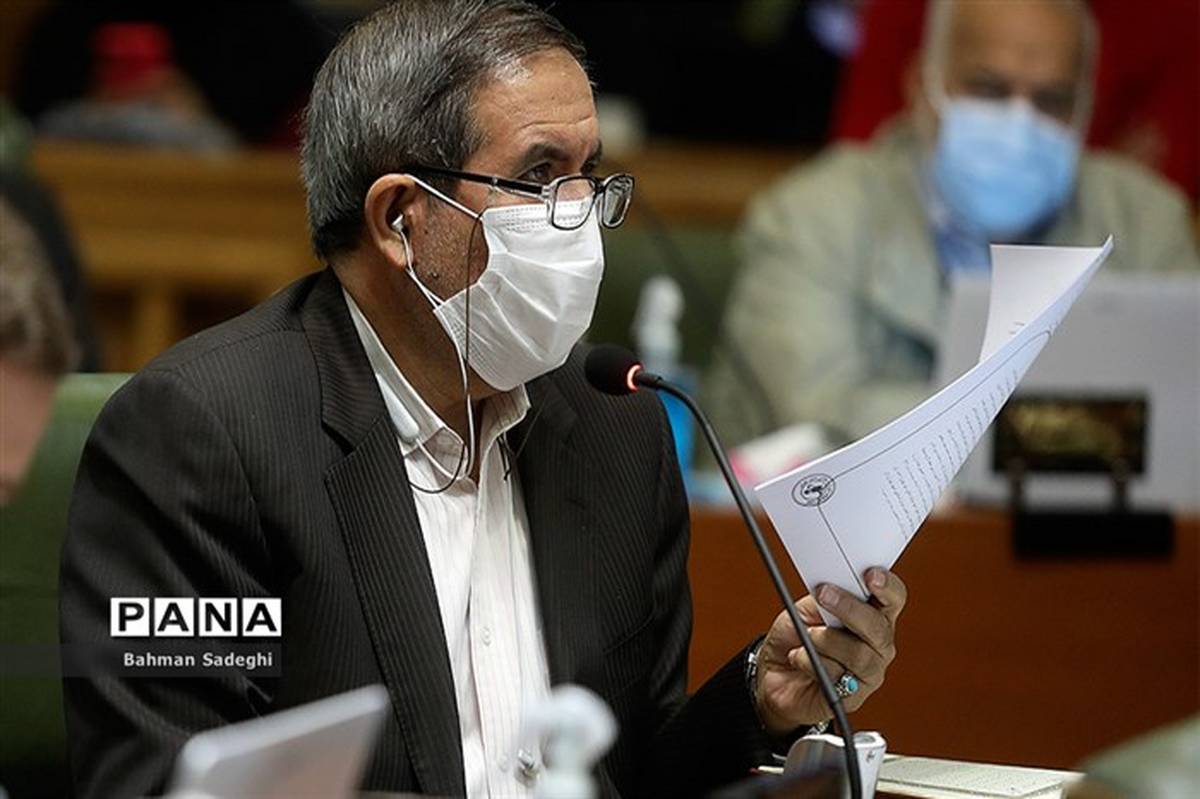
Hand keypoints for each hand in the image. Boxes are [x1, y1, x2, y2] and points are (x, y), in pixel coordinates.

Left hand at [753, 568, 906, 735]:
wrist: (776, 675)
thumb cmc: (796, 638)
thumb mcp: (806, 608)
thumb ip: (825, 596)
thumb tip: (833, 584)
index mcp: (873, 616)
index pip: (893, 599)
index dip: (887, 586)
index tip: (870, 575)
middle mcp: (877, 645)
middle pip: (879, 627)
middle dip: (850, 608)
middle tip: (824, 595)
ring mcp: (868, 672)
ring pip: (858, 655)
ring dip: (825, 640)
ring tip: (806, 636)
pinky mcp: (853, 697)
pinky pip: (837, 677)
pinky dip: (810, 662)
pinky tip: (798, 657)